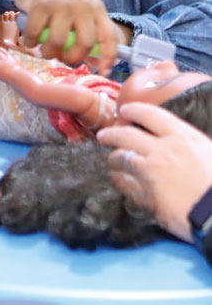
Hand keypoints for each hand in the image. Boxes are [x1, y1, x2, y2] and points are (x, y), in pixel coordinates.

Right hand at [7, 0, 118, 72]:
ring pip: (57, 42)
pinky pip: (35, 35)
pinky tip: (29, 39)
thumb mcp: (81, 10)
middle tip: (61, 58)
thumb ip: (89, 31)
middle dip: (71, 58)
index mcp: (96, 8)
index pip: (109, 36)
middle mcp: (82, 5)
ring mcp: (61, 5)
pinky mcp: (40, 6)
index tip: (103, 71)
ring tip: (43, 49)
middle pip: (84, 43)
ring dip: (47, 52)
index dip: (108, 57)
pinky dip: (29, 42)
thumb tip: (96, 63)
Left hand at [97, 102, 211, 241]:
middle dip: (111, 134)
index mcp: (182, 137)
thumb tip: (177, 144)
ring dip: (114, 160)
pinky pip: (124, 184)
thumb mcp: (209, 153)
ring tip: (112, 162)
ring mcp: (150, 172)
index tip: (124, 110)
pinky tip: (119, 183)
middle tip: (103, 136)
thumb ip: (188, 146)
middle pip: (127, 135)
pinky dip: (120, 182)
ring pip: (120, 159)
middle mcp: (162, 150)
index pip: (151, 115)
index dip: (134, 110)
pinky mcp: (144, 195)